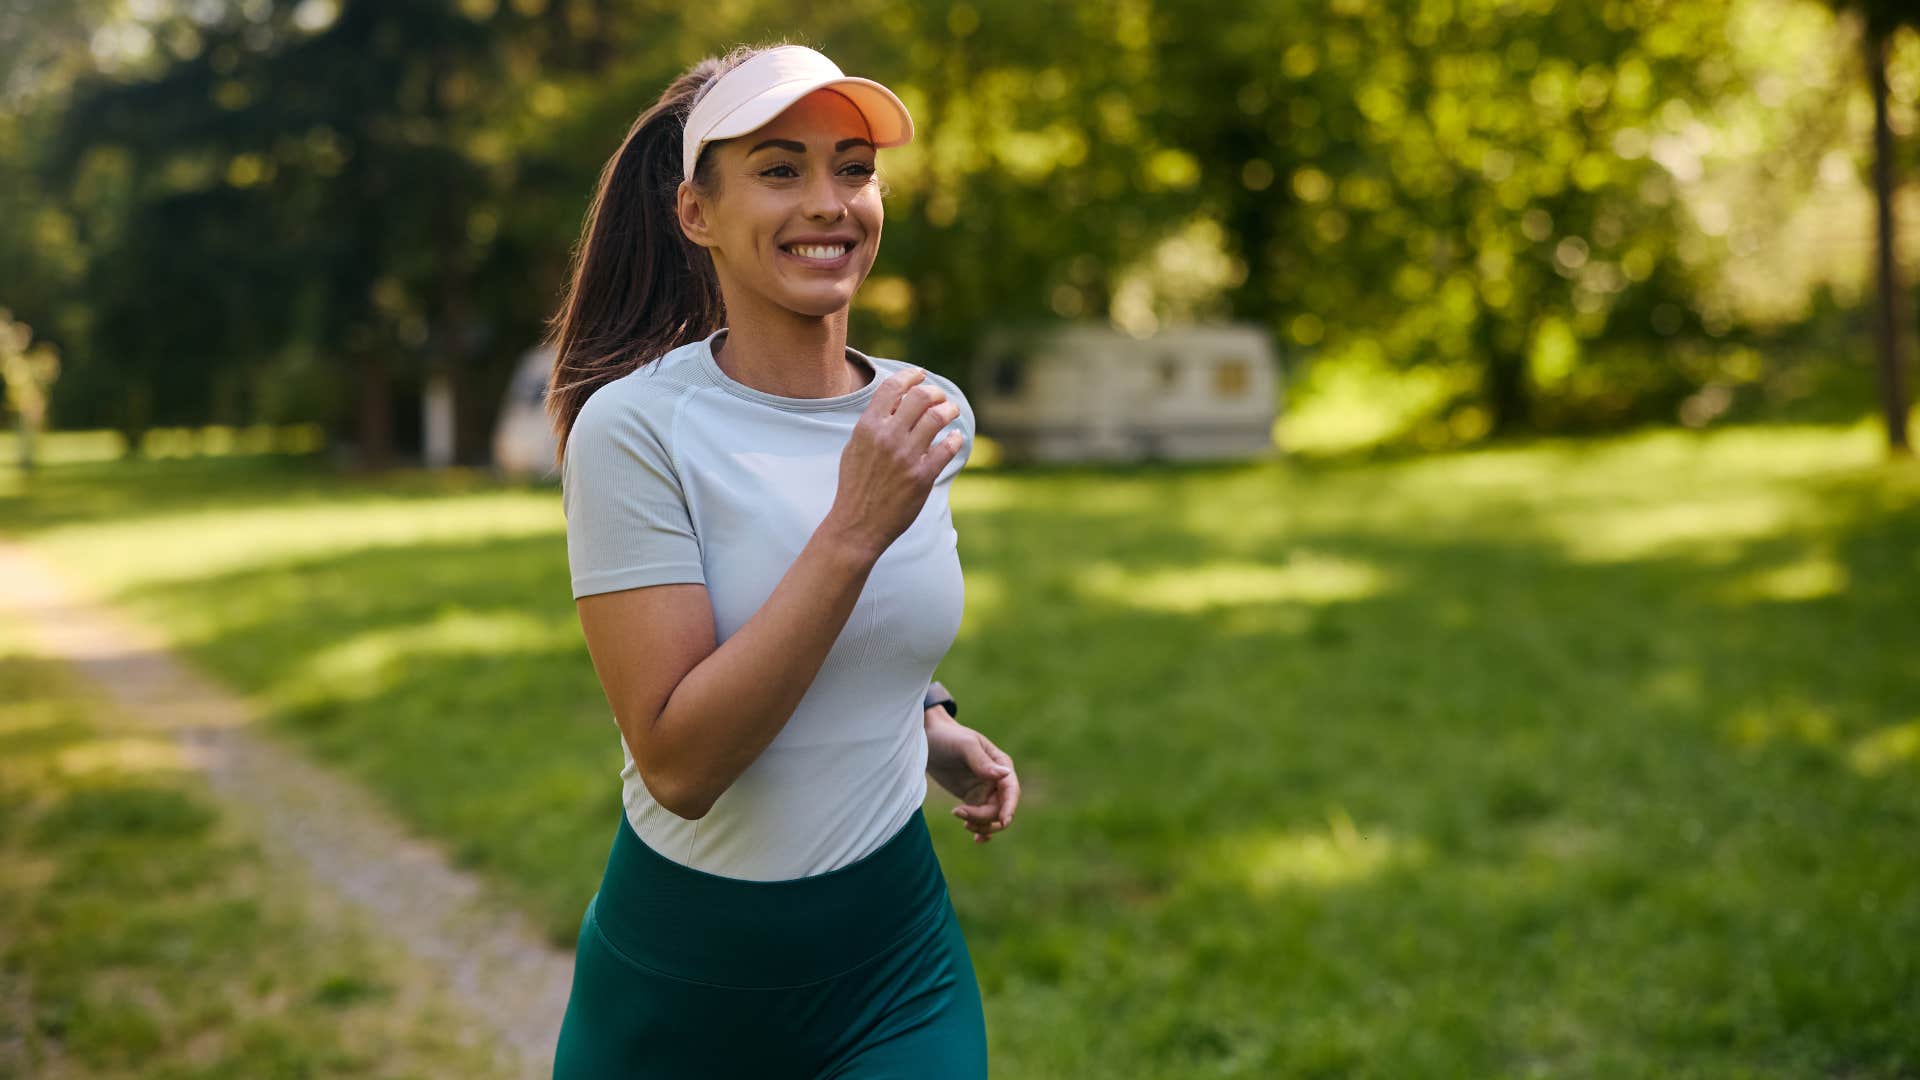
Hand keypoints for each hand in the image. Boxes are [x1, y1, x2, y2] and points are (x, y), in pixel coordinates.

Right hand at [826, 367, 963, 557]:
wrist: (856, 524)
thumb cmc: (855, 485)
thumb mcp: (855, 447)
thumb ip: (873, 423)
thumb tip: (895, 401)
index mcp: (868, 427)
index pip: (893, 387)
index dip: (910, 376)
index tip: (921, 375)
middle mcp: (887, 437)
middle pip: (921, 397)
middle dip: (935, 392)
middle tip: (940, 397)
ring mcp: (906, 457)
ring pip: (938, 418)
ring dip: (949, 410)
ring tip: (951, 412)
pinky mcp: (922, 477)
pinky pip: (947, 448)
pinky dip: (955, 439)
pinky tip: (955, 438)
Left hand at [925, 710, 1018, 843]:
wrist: (927, 738)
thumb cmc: (947, 736)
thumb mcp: (964, 746)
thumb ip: (982, 762)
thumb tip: (1004, 775)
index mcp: (1001, 765)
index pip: (1011, 790)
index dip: (1009, 807)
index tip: (1002, 821)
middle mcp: (996, 780)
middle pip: (1001, 808)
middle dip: (985, 817)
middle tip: (960, 813)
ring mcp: (985, 790)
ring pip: (991, 817)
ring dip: (980, 824)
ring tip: (959, 817)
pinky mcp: (972, 798)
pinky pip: (982, 818)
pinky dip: (981, 830)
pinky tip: (975, 839)